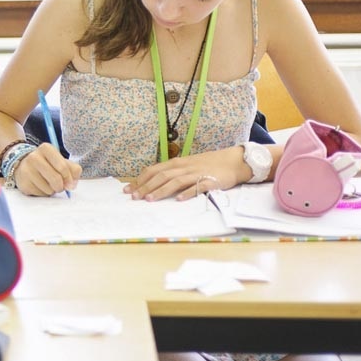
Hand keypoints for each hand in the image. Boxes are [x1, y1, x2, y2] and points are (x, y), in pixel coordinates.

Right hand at [14, 143, 80, 196]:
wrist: (25, 166)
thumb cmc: (48, 164)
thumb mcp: (62, 161)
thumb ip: (73, 170)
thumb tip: (71, 185)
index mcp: (46, 149)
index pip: (63, 167)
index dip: (69, 178)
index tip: (69, 181)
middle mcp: (34, 157)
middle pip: (56, 179)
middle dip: (61, 186)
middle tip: (60, 185)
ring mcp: (27, 170)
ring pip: (49, 189)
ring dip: (52, 190)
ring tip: (48, 183)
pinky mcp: (24, 183)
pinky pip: (40, 194)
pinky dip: (44, 193)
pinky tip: (40, 186)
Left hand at [124, 146, 247, 200]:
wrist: (232, 161)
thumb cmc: (206, 165)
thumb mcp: (186, 165)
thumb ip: (171, 173)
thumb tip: (152, 183)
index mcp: (176, 163)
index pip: (153, 170)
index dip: (140, 179)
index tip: (128, 189)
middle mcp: (184, 167)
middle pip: (161, 176)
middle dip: (146, 187)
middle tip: (134, 197)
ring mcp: (196, 173)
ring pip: (175, 181)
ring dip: (161, 190)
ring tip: (150, 199)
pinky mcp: (210, 181)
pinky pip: (197, 187)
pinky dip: (187, 193)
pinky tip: (179, 199)